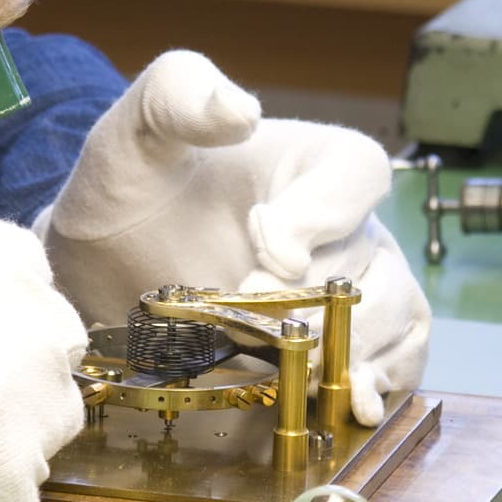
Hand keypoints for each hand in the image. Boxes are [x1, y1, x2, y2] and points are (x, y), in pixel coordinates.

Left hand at [35, 50, 429, 424]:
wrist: (105, 272)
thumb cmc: (128, 192)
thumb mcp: (131, 133)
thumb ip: (176, 96)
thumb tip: (240, 110)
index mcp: (311, 161)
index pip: (358, 173)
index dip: (323, 215)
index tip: (266, 248)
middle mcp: (348, 226)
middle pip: (376, 261)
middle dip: (318, 300)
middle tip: (254, 321)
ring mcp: (354, 291)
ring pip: (396, 317)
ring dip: (352, 349)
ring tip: (294, 369)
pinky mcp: (344, 349)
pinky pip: (395, 366)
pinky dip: (378, 387)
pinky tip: (346, 405)